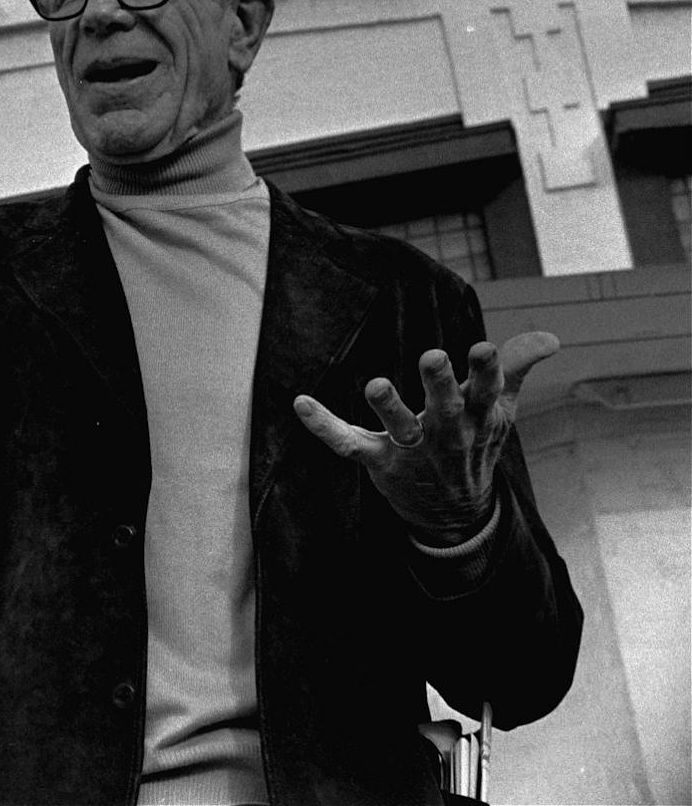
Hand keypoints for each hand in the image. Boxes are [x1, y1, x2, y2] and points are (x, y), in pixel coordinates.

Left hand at [293, 331, 557, 546]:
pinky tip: (300, 403)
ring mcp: (411, 450)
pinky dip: (323, 425)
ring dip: (388, 408)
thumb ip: (515, 369)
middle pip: (445, 409)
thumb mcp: (500, 410)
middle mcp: (447, 434)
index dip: (487, 371)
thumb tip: (551, 339)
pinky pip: (347, 443)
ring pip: (400, 429)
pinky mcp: (378, 461)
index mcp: (479, 418)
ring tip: (376, 384)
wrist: (455, 513)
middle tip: (433, 357)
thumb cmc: (474, 444)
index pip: (488, 392)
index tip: (483, 347)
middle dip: (439, 385)